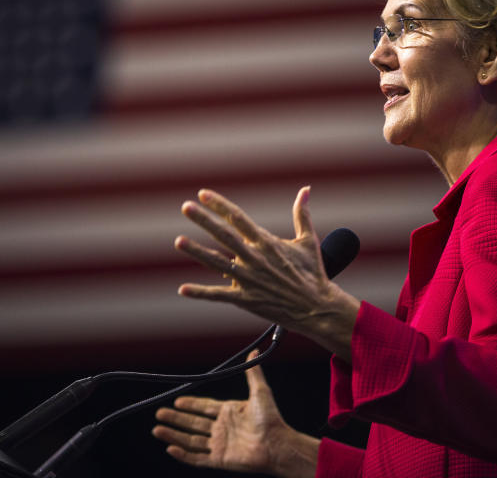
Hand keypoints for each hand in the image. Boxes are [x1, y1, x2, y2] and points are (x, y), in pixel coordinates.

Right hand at [151, 351, 317, 476]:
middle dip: (175, 419)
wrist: (277, 444)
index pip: (204, 407)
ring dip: (173, 435)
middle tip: (159, 413)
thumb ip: (254, 373)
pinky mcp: (220, 460)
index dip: (190, 404)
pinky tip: (171, 448)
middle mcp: (222, 429)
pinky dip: (183, 455)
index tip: (177, 400)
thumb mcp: (260, 392)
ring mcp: (220, 445)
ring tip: (157, 430)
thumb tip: (254, 351)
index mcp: (229, 412)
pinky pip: (197, 458)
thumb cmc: (271, 419)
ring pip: (190, 440)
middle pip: (193, 423)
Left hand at [174, 187, 359, 356]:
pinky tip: (182, 289)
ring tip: (179, 240)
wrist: (317, 307)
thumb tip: (305, 189)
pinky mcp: (246, 299)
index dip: (220, 205)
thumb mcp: (308, 241)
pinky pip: (219, 295)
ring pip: (217, 263)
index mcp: (267, 242)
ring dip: (197, 251)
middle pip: (224, 235)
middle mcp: (255, 258)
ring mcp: (249, 279)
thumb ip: (302, 214)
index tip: (203, 194)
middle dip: (204, 220)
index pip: (238, 217)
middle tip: (186, 206)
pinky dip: (200, 293)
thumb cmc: (312, 273)